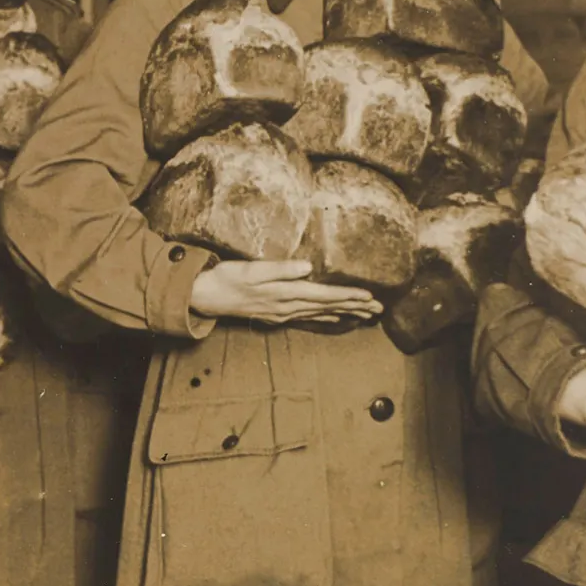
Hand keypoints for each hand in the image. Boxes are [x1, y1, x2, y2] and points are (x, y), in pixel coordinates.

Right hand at [189, 260, 382, 325]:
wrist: (206, 297)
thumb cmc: (227, 278)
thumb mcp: (251, 269)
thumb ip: (280, 269)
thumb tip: (307, 267)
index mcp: (285, 294)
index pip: (323, 295)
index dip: (347, 295)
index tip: (369, 297)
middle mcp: (288, 307)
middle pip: (327, 307)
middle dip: (354, 307)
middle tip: (379, 310)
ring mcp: (283, 313)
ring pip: (321, 314)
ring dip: (345, 313)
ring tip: (367, 315)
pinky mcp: (278, 314)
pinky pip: (309, 318)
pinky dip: (327, 318)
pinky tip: (337, 318)